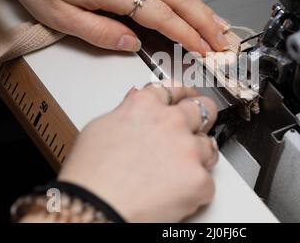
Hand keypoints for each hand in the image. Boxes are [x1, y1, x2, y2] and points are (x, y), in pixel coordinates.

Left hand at [5, 0, 229, 54]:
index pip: (162, 17)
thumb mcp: (60, 15)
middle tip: (222, 40)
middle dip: (205, 21)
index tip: (204, 50)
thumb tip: (133, 44)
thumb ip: (101, 33)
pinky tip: (190, 1)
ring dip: (199, 6)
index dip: (187, 36)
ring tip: (217, 24)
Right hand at [58, 84, 218, 221]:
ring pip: (209, 146)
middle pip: (204, 109)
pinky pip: (207, 182)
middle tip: (198, 129)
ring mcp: (188, 149)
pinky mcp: (198, 179)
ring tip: (175, 174)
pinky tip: (173, 195)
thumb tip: (135, 101)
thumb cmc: (91, 176)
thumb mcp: (101, 128)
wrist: (94, 210)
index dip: (183, 96)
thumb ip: (127, 110)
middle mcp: (171, 121)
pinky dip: (194, 190)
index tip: (187, 98)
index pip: (175, 90)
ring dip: (198, 157)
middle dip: (203, 118)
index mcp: (146, 105)